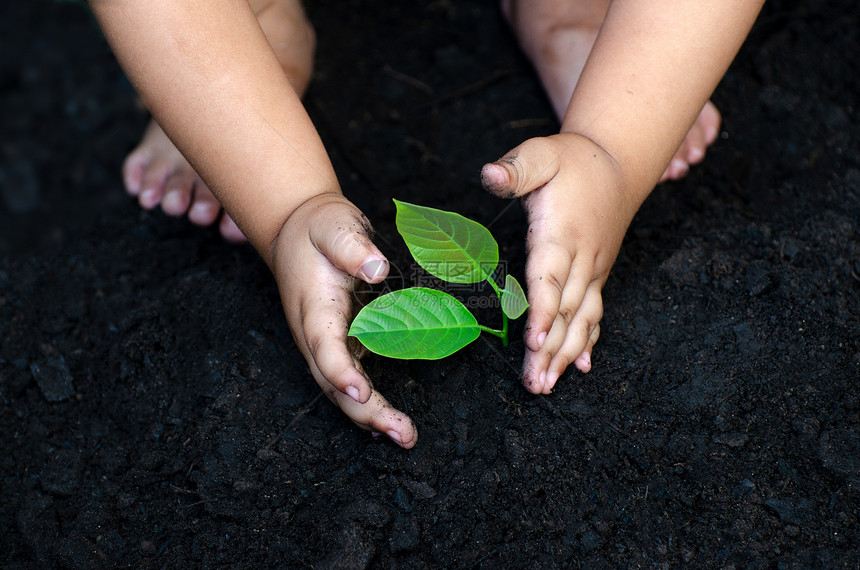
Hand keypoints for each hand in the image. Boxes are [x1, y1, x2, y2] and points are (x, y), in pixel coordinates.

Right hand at [271, 193, 416, 447]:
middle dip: (366, 412)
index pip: (324, 344)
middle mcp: (314, 334)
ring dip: (371, 418)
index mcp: (314, 306)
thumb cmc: (319, 229)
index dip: (341, 369)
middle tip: (403, 433)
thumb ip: (352, 245)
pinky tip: (390, 426)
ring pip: (341, 391)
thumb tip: (377, 268)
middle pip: (333, 382)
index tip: (361, 390)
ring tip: (405, 437)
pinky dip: (368, 409)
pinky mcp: (337, 348)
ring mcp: (324, 345)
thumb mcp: (334, 224)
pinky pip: (348, 385)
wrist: (296, 233)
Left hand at [482, 133, 636, 393]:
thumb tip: (490, 174)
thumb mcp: (542, 153)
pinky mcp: (598, 275)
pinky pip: (594, 313)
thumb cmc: (574, 160)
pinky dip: (587, 341)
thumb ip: (517, 167)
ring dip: (565, 355)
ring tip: (547, 385)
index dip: (543, 311)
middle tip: (534, 384)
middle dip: (550, 350)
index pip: (551, 278)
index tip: (535, 341)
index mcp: (562, 233)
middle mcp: (582, 259)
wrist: (619, 162)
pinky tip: (580, 368)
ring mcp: (593, 270)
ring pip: (581, 319)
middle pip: (564, 311)